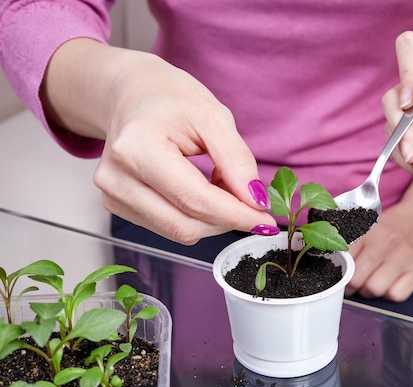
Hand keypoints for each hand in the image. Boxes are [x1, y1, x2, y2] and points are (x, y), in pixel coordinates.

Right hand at [44, 39, 277, 243]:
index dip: (236, 215)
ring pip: (179, 231)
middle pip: (185, 224)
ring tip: (220, 183)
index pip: (195, 200)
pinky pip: (168, 227)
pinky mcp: (116, 206)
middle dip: (227, 219)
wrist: (131, 94)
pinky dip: (195, 216)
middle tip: (249, 198)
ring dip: (212, 218)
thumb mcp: (213, 116)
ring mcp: (112, 195)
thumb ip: (237, 160)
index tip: (266, 220)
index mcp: (137, 149)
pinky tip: (200, 190)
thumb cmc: (170, 99)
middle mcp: (116, 178)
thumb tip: (256, 201)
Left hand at [345, 200, 412, 301]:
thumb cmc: (393, 225)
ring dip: (370, 292)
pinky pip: (396, 295)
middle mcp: (385, 244)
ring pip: (374, 289)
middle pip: (356, 279)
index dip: (338, 272)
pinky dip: (391, 294)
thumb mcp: (368, 224)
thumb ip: (348, 239)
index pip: (343, 260)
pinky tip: (391, 285)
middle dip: (351, 286)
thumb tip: (327, 255)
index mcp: (368, 232)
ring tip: (373, 283)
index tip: (339, 275)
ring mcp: (403, 258)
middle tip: (354, 284)